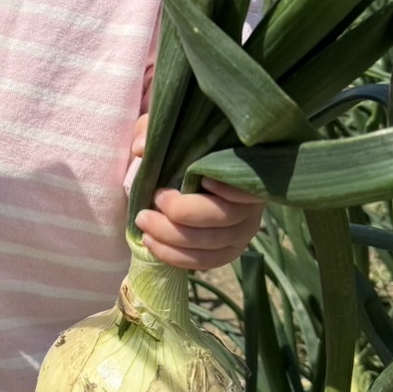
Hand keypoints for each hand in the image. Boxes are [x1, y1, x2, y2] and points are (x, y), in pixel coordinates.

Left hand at [131, 112, 264, 270]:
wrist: (191, 170)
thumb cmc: (185, 147)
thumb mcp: (168, 130)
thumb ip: (152, 129)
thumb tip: (140, 149)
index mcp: (246, 173)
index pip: (249, 186)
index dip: (230, 189)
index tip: (202, 180)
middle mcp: (252, 206)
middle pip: (224, 219)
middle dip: (182, 215)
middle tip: (151, 205)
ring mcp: (243, 232)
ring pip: (212, 245)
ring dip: (173, 239)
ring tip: (144, 226)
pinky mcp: (229, 250)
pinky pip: (206, 262)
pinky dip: (178, 257)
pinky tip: (153, 244)